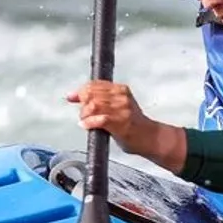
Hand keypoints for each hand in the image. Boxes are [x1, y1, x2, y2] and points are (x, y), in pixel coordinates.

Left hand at [66, 80, 186, 171]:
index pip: (95, 84)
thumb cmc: (133, 125)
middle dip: (82, 105)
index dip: (80, 90)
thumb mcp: (118, 106)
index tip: (72, 97)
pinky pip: (99, 119)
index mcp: (121, 90)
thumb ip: (100, 100)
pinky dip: (89, 123)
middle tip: (84, 115)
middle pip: (91, 94)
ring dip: (85, 115)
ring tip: (87, 121)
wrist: (150, 137)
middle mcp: (121, 97)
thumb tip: (75, 96)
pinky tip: (87, 126)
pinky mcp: (121, 123)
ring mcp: (122, 110)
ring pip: (93, 105)